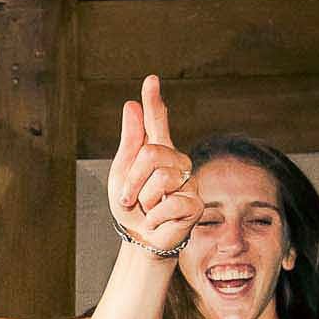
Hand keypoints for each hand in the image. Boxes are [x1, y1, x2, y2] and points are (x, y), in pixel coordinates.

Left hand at [107, 74, 195, 247]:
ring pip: (161, 178)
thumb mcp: (122, 174)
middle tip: (129, 198)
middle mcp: (176, 162)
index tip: (150, 80)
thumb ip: (130, 142)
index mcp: (157, 152)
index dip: (153, 102)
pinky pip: (170, 203)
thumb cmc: (131, 207)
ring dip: (144, 200)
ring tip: (147, 209)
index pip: (157, 122)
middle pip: (151, 154)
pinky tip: (157, 220)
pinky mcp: (196, 204)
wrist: (139, 238)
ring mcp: (189, 181)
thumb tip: (131, 106)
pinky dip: (155, 217)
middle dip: (132, 179)